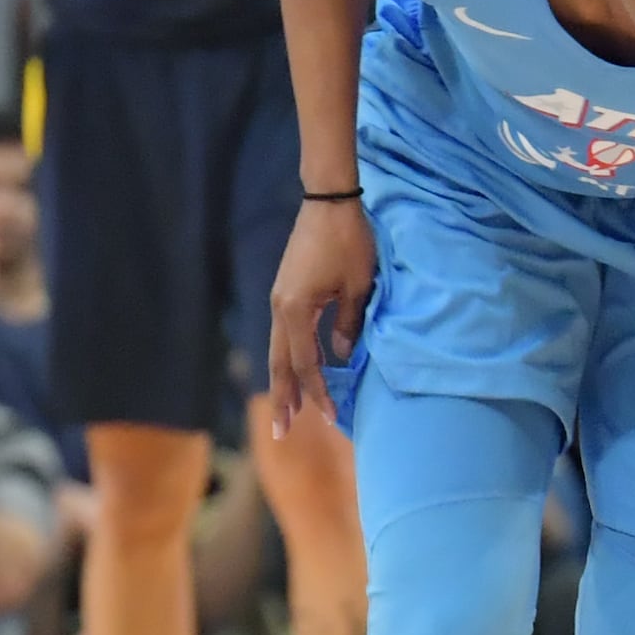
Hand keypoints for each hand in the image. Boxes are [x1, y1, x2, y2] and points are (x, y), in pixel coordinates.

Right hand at [265, 197, 377, 438]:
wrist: (329, 201)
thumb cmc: (348, 241)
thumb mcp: (357, 287)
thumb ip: (348, 326)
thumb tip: (342, 357)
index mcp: (295, 310)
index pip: (307, 364)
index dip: (318, 392)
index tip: (331, 416)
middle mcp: (280, 308)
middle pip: (280, 364)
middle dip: (283, 398)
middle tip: (282, 433)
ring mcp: (279, 299)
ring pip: (278, 350)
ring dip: (283, 380)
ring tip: (287, 409)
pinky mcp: (285, 290)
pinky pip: (284, 334)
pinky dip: (290, 356)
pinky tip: (299, 368)